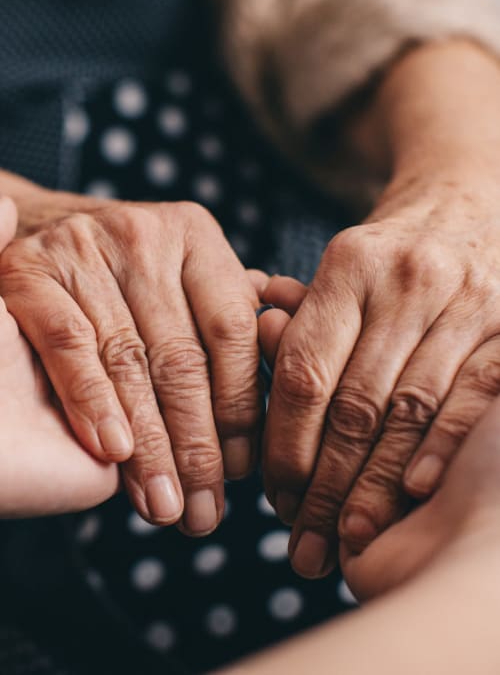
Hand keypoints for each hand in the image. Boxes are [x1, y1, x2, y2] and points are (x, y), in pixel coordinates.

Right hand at [0, 194, 260, 533]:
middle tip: (204, 511)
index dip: (242, 408)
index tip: (241, 472)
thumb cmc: (126, 274)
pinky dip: (92, 402)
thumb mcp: (183, 279)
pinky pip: (69, 346)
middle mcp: (145, 237)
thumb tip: (279, 380)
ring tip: (165, 505)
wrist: (41, 228)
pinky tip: (115, 453)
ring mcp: (85, 248)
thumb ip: (226, 318)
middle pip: (181, 357)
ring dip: (149, 445)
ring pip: (128, 362)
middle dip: (196, 446)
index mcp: (196, 237)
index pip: (233, 333)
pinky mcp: (31, 270)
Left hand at [259, 174, 499, 577]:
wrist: (469, 212)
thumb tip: (259, 330)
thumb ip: (302, 315)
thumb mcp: (342, 272)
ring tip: (349, 535)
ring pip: (409, 410)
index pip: (306, 370)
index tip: (275, 497)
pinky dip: (440, 448)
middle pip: (355, 402)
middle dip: (326, 482)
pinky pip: (473, 396)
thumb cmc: (391, 259)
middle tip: (305, 537)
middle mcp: (407, 279)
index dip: (286, 444)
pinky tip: (415, 493)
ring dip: (377, 483)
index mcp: (350, 264)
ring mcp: (466, 301)